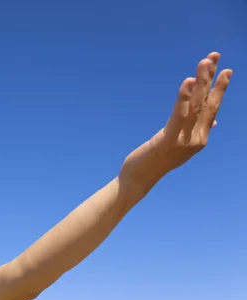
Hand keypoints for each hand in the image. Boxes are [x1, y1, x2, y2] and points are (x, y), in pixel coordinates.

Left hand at [120, 52, 232, 196]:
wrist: (138, 180)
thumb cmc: (155, 160)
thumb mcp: (179, 145)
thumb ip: (196, 131)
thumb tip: (215, 121)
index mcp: (200, 138)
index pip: (212, 108)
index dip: (218, 88)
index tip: (225, 69)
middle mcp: (197, 139)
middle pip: (206, 103)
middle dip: (210, 78)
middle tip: (214, 56)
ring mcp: (184, 141)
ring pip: (195, 106)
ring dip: (201, 81)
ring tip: (204, 62)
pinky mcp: (169, 140)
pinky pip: (178, 115)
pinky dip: (184, 98)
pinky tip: (187, 82)